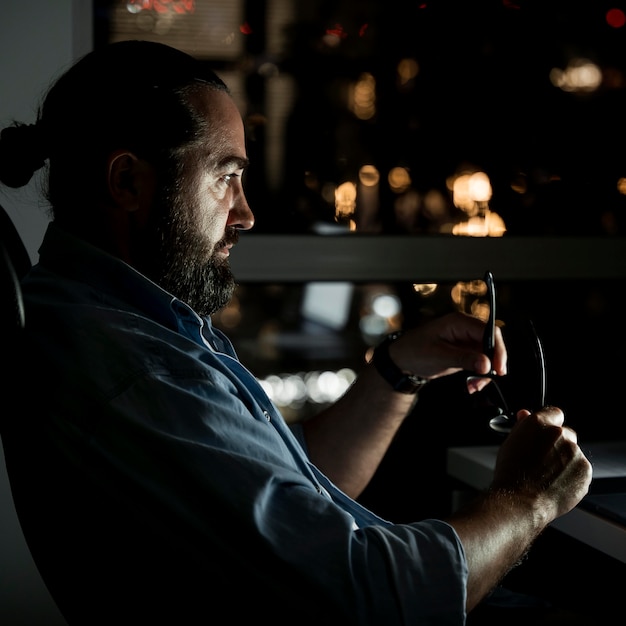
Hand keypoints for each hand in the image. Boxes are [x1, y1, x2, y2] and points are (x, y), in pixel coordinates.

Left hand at [389, 311, 506, 381]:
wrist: (401, 360)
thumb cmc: (414, 351)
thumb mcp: (438, 356)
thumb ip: (463, 359)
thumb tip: (486, 364)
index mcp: (458, 322)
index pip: (488, 331)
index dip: (497, 349)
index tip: (498, 368)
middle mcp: (465, 329)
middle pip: (492, 342)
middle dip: (493, 362)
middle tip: (489, 379)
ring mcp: (466, 340)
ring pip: (488, 354)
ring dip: (486, 371)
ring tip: (475, 385)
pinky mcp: (465, 352)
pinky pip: (481, 362)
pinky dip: (480, 374)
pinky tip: (472, 384)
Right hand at [492, 406, 591, 519]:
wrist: (522, 499)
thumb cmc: (512, 473)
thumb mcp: (510, 443)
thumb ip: (523, 427)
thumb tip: (526, 415)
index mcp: (538, 423)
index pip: (554, 413)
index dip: (550, 424)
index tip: (546, 432)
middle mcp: (559, 434)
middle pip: (566, 433)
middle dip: (558, 443)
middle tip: (544, 459)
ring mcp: (574, 452)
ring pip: (573, 452)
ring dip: (565, 460)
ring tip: (547, 475)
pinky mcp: (584, 469)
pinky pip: (580, 468)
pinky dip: (572, 475)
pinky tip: (557, 482)